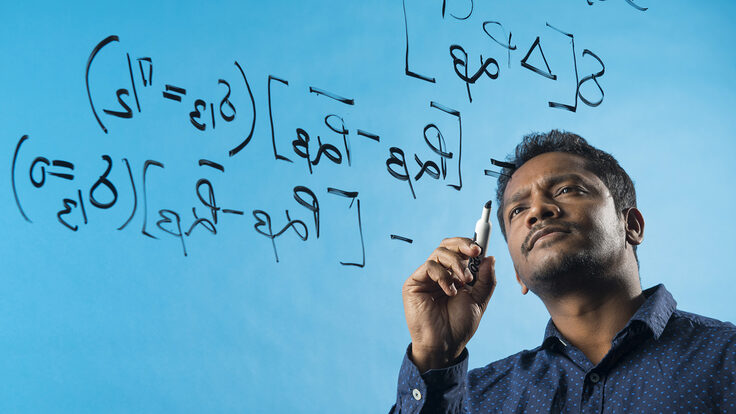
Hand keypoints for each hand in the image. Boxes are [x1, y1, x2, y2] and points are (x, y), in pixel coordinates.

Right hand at [402, 237, 495, 371]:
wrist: (444, 344)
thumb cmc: (459, 325)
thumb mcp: (479, 300)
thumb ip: (485, 279)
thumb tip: (490, 257)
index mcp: (453, 275)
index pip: (458, 251)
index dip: (469, 244)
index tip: (481, 247)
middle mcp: (438, 273)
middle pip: (447, 245)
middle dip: (463, 245)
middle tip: (475, 253)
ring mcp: (425, 277)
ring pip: (439, 253)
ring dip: (456, 264)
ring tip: (464, 281)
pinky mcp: (414, 283)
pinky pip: (429, 266)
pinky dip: (443, 276)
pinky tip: (450, 291)